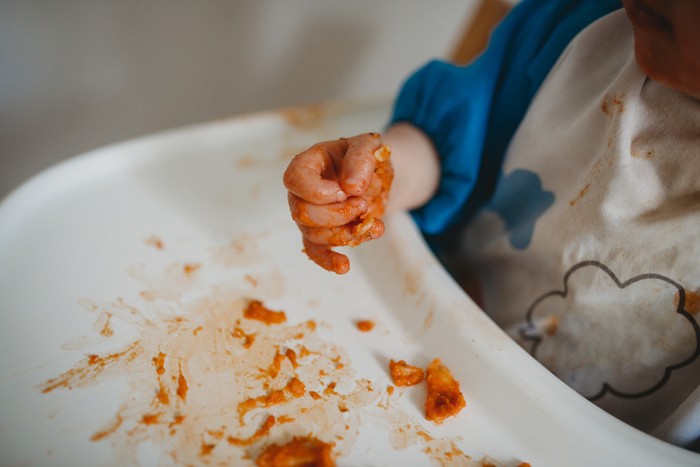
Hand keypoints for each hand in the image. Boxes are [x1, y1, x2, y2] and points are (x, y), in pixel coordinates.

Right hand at [283, 133, 392, 273]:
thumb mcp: (368, 147)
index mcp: (307, 165)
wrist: (376, 177)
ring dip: (346, 233)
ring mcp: (309, 217)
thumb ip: (360, 160)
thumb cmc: (365, 158)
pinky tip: (344, 266)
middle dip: (337, 214)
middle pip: (303, 212)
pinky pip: (317, 253)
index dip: (317, 191)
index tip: (344, 191)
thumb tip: (351, 187)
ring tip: (374, 224)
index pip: (294, 180)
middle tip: (362, 203)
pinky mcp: (322, 235)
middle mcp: (301, 193)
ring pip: (314, 235)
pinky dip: (329, 261)